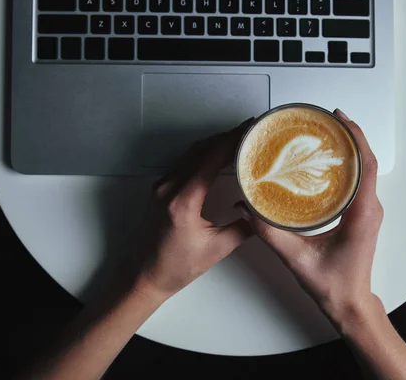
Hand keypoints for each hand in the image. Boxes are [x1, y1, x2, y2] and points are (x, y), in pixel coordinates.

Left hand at [131, 120, 254, 301]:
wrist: (144, 275)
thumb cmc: (176, 266)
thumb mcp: (217, 249)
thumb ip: (243, 228)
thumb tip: (261, 211)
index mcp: (183, 202)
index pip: (210, 159)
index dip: (232, 141)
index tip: (249, 130)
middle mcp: (168, 188)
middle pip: (200, 150)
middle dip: (226, 137)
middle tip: (249, 132)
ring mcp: (161, 187)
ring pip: (190, 154)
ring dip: (214, 144)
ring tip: (237, 139)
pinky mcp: (159, 190)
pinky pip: (183, 163)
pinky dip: (202, 155)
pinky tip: (216, 156)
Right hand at [236, 109, 383, 326]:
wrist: (349, 304)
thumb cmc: (333, 285)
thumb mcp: (296, 259)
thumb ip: (270, 233)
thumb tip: (248, 209)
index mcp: (362, 214)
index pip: (366, 166)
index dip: (355, 138)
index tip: (339, 119)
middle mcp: (369, 209)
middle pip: (366, 162)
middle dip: (349, 137)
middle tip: (326, 121)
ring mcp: (367, 212)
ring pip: (363, 171)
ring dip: (348, 150)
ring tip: (325, 135)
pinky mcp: (361, 215)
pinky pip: (358, 182)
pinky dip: (347, 166)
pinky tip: (327, 162)